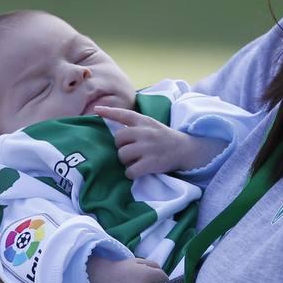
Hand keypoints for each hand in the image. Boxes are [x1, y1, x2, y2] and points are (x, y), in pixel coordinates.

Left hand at [95, 106, 222, 178]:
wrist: (185, 149)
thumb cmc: (163, 138)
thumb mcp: (151, 125)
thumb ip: (134, 125)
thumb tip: (113, 130)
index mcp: (144, 121)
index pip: (124, 114)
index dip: (109, 112)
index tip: (97, 109)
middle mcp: (145, 132)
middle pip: (118, 139)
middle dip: (121, 147)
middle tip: (131, 151)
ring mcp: (148, 147)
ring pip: (122, 155)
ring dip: (125, 161)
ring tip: (135, 161)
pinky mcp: (151, 163)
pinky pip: (130, 170)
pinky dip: (131, 173)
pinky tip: (138, 171)